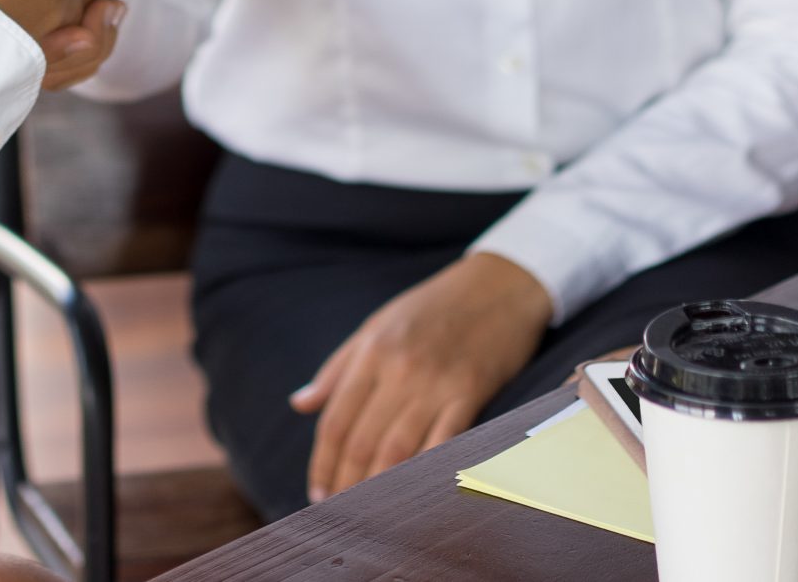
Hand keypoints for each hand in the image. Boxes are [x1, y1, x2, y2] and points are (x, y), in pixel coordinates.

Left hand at [293, 251, 553, 503]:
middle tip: (339, 513)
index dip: (323, 462)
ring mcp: (436, 382)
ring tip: (368, 513)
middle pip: (362, 441)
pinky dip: (426, 472)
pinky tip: (414, 495)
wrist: (498, 284)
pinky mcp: (471, 392)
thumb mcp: (376, 325)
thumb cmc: (433, 306)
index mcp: (371, 352)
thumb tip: (299, 403)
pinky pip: (444, 443)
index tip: (317, 492)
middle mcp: (398, 369)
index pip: (336, 420)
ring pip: (398, 449)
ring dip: (379, 488)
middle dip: (346, 483)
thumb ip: (337, 368)